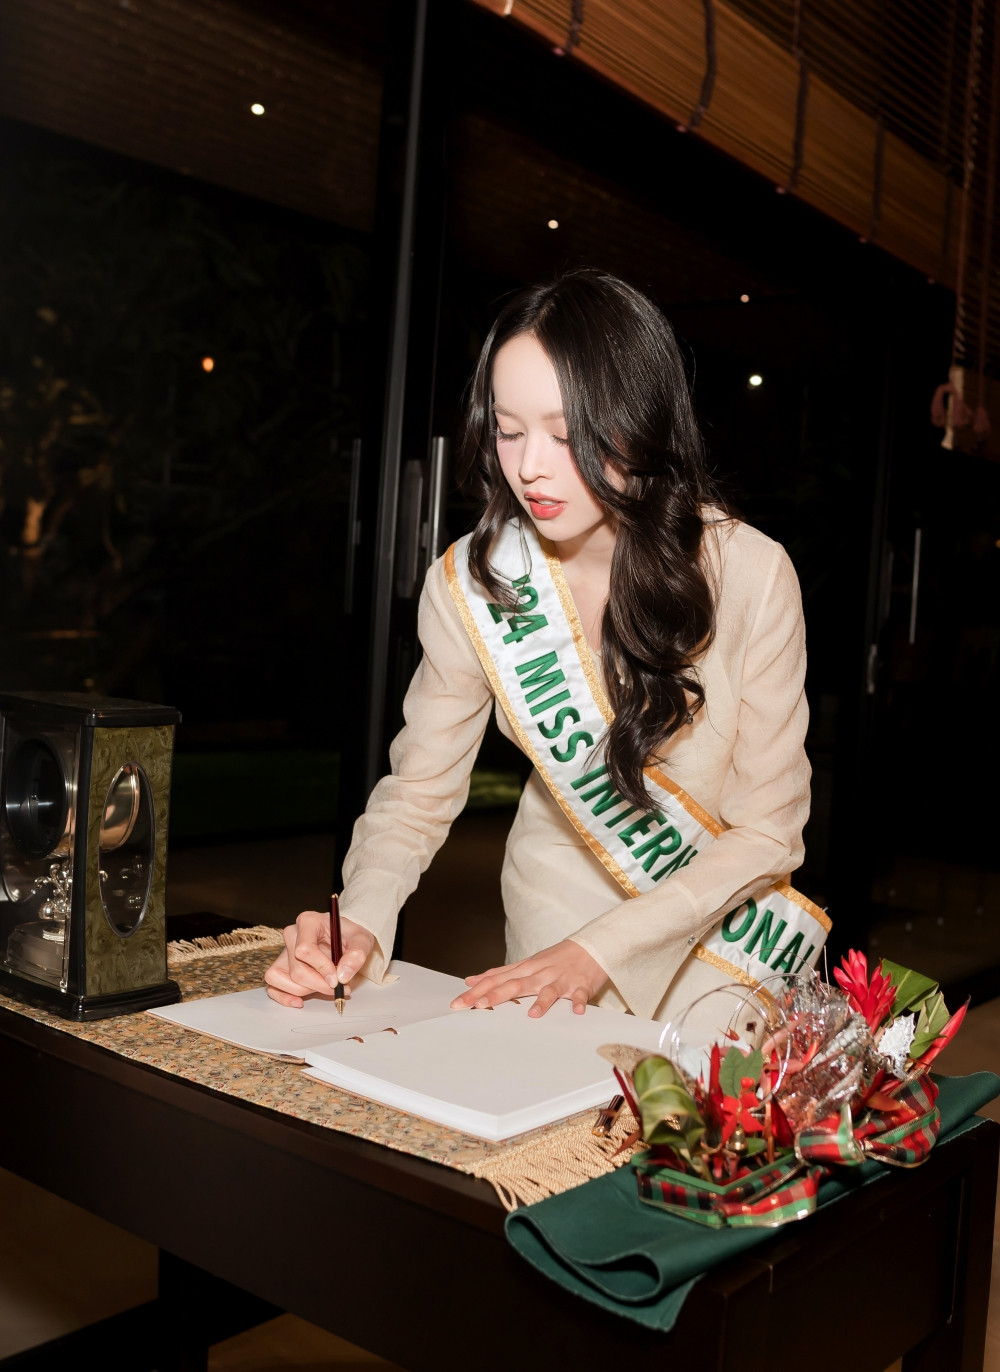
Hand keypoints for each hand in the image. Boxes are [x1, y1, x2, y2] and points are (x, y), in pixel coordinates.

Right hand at [264, 909, 374, 1007]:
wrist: (345, 937)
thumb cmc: (350, 936)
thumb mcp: (362, 939)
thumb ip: (356, 954)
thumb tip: (343, 975)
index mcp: (308, 922)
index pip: (305, 949)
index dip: (321, 968)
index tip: (337, 979)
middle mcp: (292, 935)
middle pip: (296, 969)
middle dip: (318, 985)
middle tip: (338, 989)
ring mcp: (284, 951)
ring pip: (282, 979)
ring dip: (304, 991)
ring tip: (324, 988)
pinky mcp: (281, 967)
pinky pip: (273, 986)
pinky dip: (284, 997)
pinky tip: (300, 1001)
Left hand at [450, 940, 606, 1017]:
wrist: (591, 946)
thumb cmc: (555, 958)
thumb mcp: (525, 963)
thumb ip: (499, 974)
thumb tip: (471, 980)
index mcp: (525, 969)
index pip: (496, 980)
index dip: (477, 991)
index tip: (459, 1003)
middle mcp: (539, 973)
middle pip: (515, 985)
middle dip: (495, 996)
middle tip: (477, 1006)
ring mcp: (560, 979)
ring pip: (548, 990)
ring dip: (541, 1001)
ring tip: (532, 1014)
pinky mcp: (581, 985)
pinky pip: (579, 995)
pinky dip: (578, 1002)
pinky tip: (576, 1011)